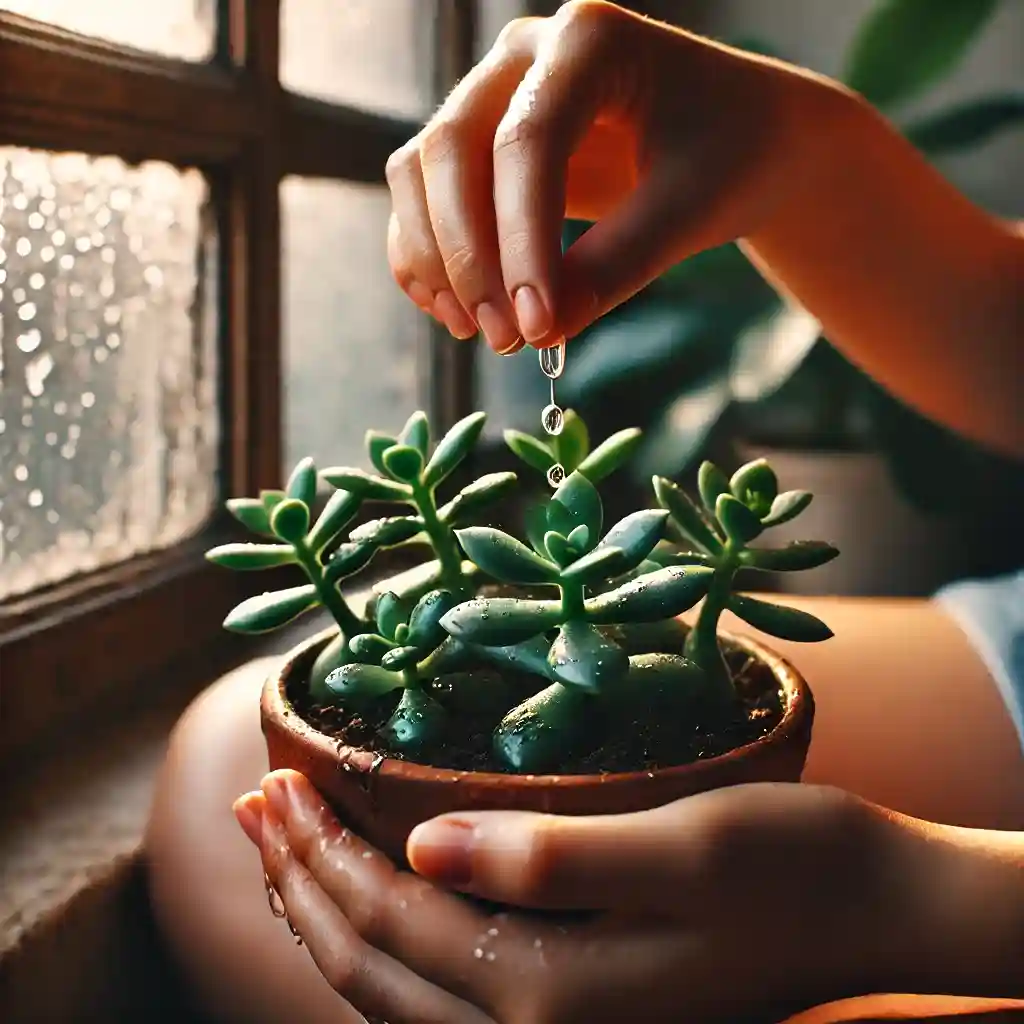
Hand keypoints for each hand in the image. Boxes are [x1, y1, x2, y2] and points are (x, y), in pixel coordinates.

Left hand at [234, 770, 932, 1023]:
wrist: (870, 909)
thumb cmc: (789, 862)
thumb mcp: (681, 847)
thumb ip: (548, 856)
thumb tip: (422, 847)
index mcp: (551, 989)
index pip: (391, 919)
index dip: (321, 850)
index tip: (274, 780)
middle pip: (374, 964)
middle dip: (303, 881)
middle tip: (254, 803)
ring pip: (396, 990)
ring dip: (329, 915)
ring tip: (282, 852)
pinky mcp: (579, 1008)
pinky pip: (439, 996)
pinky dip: (384, 947)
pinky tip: (369, 905)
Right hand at [385, 0, 835, 353]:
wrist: (739, 139)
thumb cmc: (730, 157)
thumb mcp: (688, 211)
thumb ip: (616, 265)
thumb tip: (543, 329)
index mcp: (591, 42)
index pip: (528, 142)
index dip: (521, 241)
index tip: (534, 324)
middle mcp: (526, 55)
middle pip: (452, 150)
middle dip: (469, 257)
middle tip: (505, 337)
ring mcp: (494, 93)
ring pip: (422, 170)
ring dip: (436, 259)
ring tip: (477, 331)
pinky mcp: (482, 143)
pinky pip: (424, 194)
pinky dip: (426, 253)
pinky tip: (453, 311)